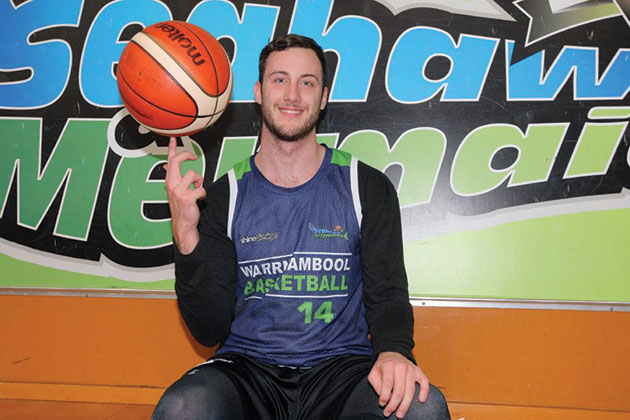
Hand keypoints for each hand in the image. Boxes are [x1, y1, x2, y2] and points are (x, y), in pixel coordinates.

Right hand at [164, 137, 205, 253]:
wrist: (182, 223)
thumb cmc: (181, 206)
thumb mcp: (175, 190)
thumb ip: (174, 177)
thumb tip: (167, 165)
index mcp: (170, 180)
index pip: (169, 161)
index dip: (172, 148)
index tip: (174, 138)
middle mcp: (171, 184)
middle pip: (176, 161)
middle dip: (186, 155)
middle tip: (193, 156)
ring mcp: (178, 191)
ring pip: (193, 174)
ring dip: (199, 181)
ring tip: (197, 188)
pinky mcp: (186, 198)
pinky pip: (200, 189)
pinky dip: (203, 193)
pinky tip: (200, 198)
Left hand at [368, 351, 429, 417]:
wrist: (392, 354)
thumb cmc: (382, 367)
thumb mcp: (373, 373)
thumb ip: (377, 385)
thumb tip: (384, 398)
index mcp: (389, 365)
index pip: (388, 383)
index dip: (385, 396)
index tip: (382, 404)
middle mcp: (401, 366)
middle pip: (400, 389)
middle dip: (394, 404)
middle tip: (389, 413)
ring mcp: (411, 369)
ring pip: (411, 390)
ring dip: (405, 404)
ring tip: (400, 414)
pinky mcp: (418, 372)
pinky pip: (424, 382)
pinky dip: (424, 391)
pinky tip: (421, 400)